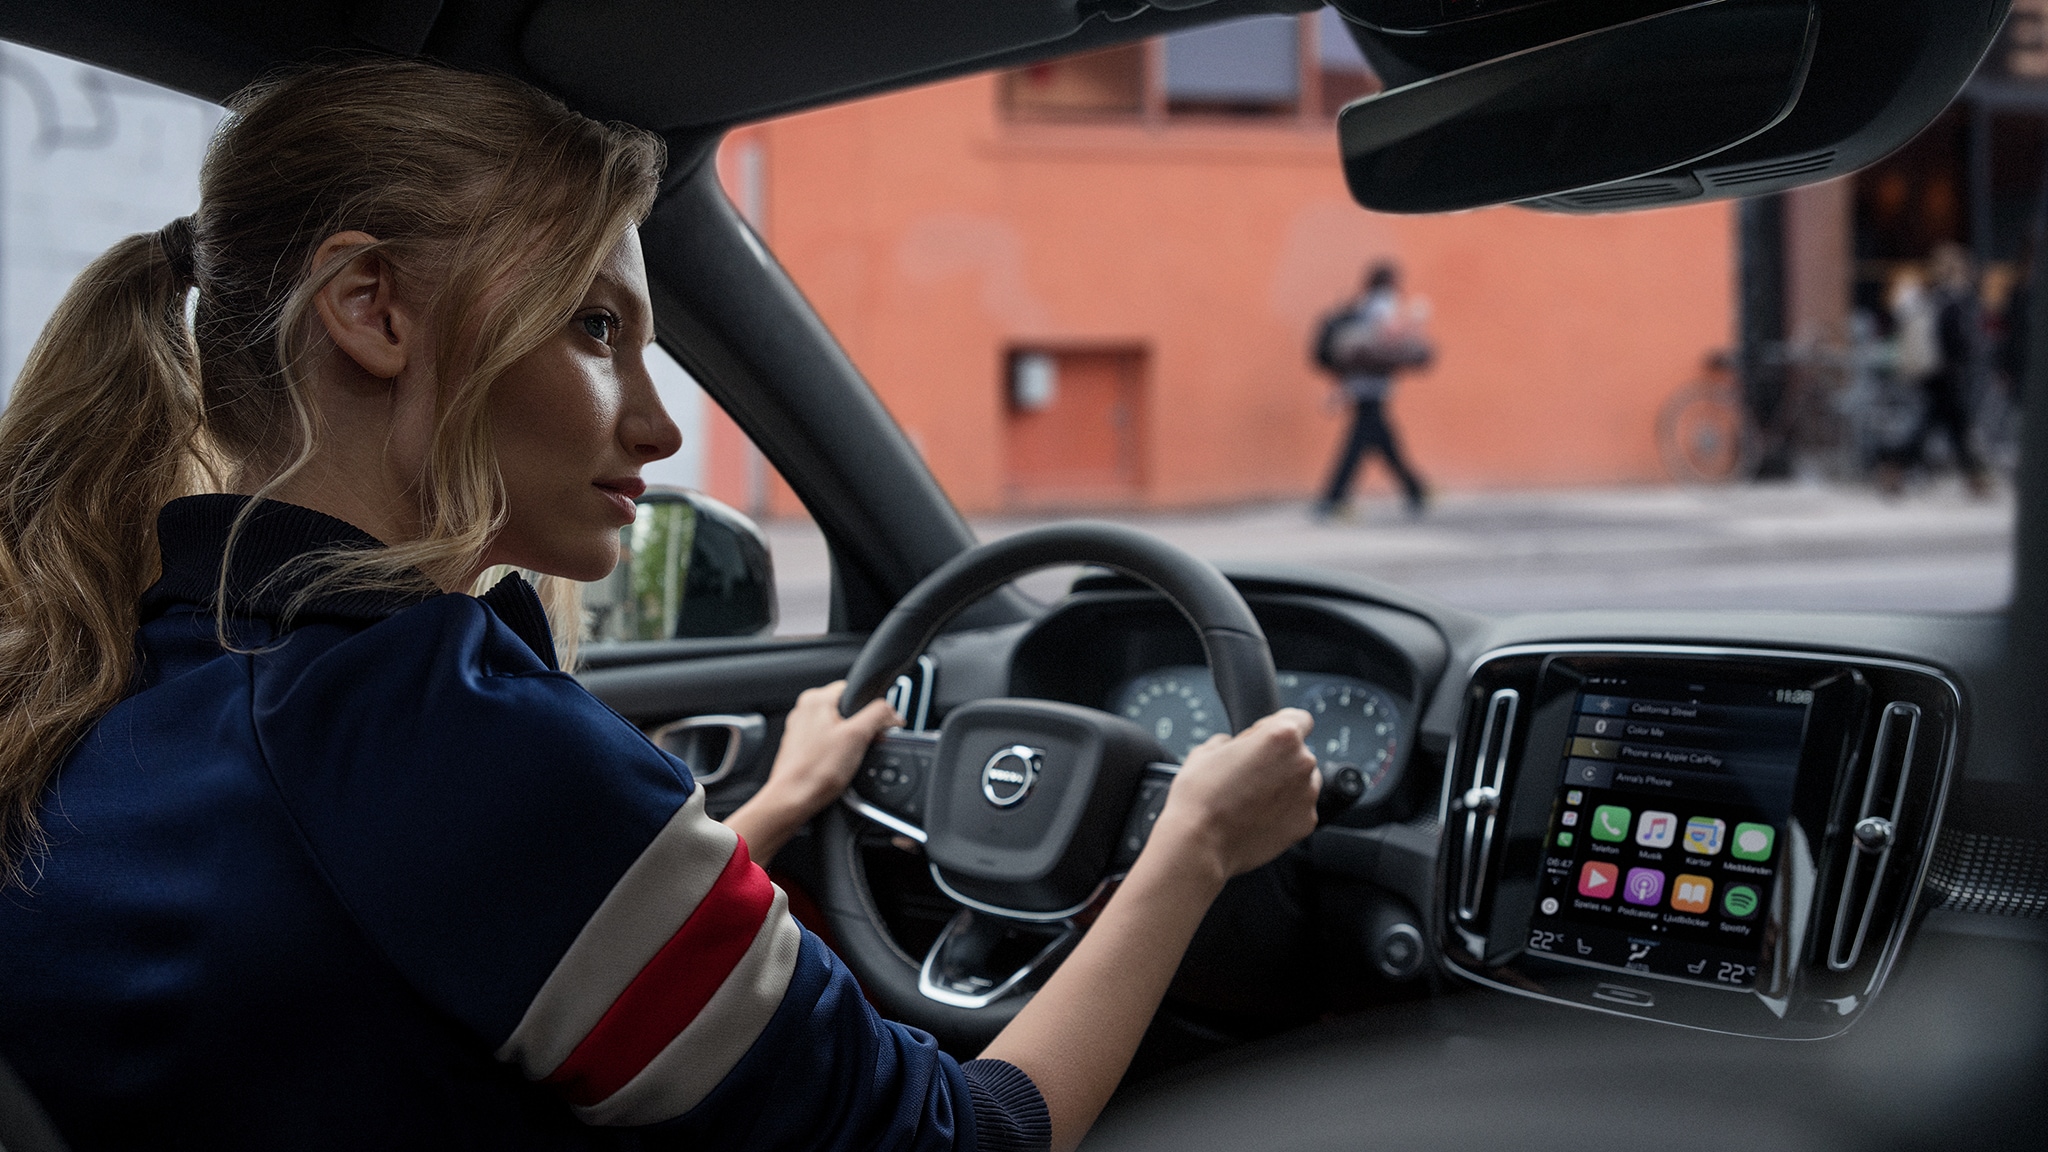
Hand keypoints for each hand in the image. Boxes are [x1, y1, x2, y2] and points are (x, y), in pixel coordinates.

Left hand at [723, 682, 898, 864]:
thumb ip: (878, 715)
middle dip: (859, 728)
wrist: (792, 800)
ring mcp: (800, 730)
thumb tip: (892, 712)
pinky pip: (826, 744)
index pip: (853, 689)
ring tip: (844, 760)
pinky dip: (835, 753)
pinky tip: (834, 767)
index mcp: (815, 698)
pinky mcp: (799, 748)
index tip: (876, 727)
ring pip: (837, 728)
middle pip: (846, 710)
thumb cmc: (815, 772)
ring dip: (848, 742)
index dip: (870, 708)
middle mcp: (804, 710)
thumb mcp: (857, 737)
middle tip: (860, 747)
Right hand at [1146, 708, 1320, 883]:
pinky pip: (1299, 808)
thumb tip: (1232, 745)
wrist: (1200, 843)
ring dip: (1284, 784)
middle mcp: (1302, 763)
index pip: (1299, 718)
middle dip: (1278, 759)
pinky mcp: (1305, 823)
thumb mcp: (1205, 750)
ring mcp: (1307, 795)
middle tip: (1249, 773)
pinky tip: (1258, 815)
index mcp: (1282, 737)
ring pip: (1302, 781)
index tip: (1262, 739)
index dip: (1276, 726)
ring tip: (1252, 798)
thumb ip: (1230, 741)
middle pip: (1299, 752)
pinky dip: (1284, 810)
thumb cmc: (1200, 797)